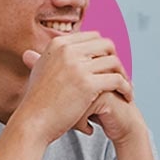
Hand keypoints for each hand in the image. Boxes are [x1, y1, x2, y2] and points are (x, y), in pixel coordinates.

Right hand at [16, 32, 133, 142]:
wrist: (33, 122)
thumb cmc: (38, 101)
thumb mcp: (41, 69)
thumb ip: (54, 56)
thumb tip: (59, 47)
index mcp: (58, 44)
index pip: (92, 37)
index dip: (103, 50)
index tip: (108, 64)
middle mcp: (68, 50)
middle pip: (106, 45)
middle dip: (116, 59)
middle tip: (120, 74)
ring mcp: (77, 66)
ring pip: (114, 61)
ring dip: (124, 74)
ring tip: (126, 87)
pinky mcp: (87, 84)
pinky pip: (117, 80)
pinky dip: (126, 87)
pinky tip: (127, 96)